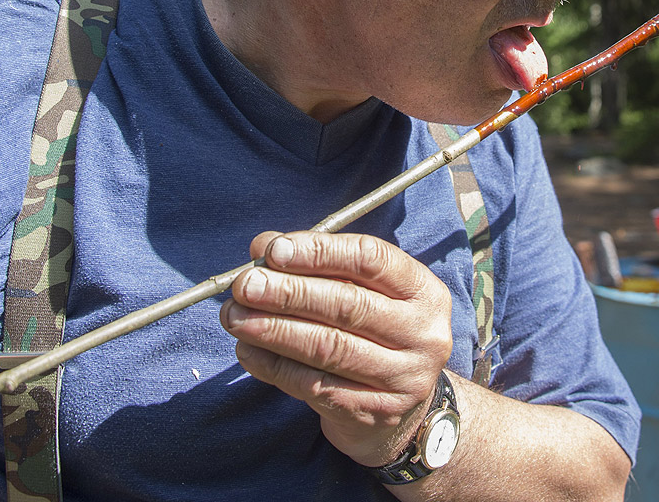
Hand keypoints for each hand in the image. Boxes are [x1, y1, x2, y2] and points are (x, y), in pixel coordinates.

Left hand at [219, 230, 452, 466]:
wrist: (407, 411)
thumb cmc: (375, 333)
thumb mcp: (362, 292)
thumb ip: (318, 266)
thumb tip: (262, 247)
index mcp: (423, 291)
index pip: (371, 259)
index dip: (320, 251)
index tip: (274, 250)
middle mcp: (422, 333)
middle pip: (347, 304)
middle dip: (288, 292)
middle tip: (245, 285)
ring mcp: (403, 377)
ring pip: (328, 347)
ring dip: (274, 329)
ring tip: (235, 316)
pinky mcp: (374, 412)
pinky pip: (314, 385)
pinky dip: (274, 365)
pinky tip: (248, 350)